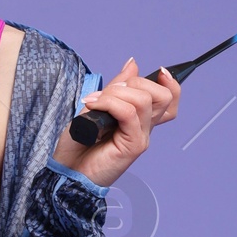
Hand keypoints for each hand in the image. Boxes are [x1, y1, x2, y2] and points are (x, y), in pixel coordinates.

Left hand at [51, 59, 178, 186]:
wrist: (66, 172)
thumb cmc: (78, 145)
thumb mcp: (96, 106)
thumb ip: (117, 87)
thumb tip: (133, 63)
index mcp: (139, 120)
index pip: (169, 99)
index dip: (170, 82)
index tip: (158, 70)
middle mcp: (145, 129)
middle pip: (162, 96)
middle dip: (134, 83)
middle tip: (105, 93)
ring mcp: (141, 138)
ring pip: (143, 100)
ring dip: (114, 93)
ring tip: (93, 103)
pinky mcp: (134, 146)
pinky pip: (128, 113)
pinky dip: (109, 103)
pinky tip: (93, 106)